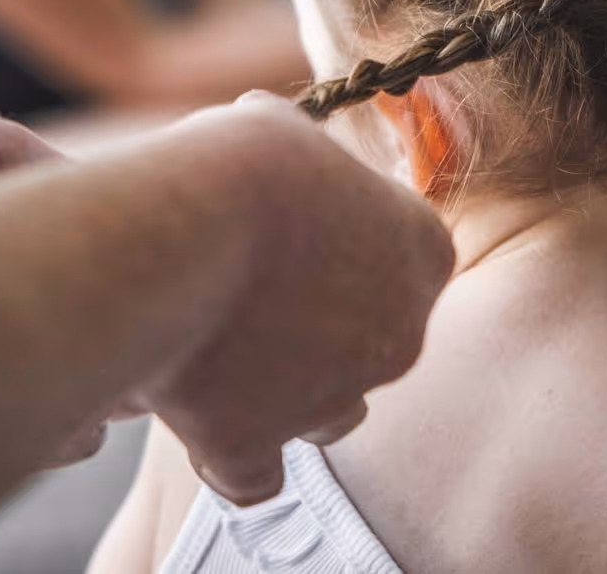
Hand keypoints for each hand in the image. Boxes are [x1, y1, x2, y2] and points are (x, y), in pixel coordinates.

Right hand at [130, 93, 452, 503]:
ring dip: (292, 390)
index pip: (410, 260)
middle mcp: (400, 334)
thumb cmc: (240, 164)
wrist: (181, 233)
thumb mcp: (283, 131)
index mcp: (424, 250)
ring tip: (227, 351)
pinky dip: (234, 455)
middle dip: (323, 324)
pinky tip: (203, 417)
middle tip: (254, 289)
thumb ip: (298, 154)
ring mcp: (334, 395)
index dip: (355, 248)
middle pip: (375, 340)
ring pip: (331, 412)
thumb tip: (273, 133)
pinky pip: (256, 476)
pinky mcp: (258, 444)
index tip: (303, 235)